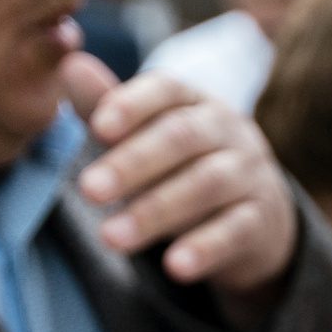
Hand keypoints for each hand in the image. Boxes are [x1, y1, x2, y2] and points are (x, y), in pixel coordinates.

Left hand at [62, 55, 297, 322]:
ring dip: (157, 211)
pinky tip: (175, 268)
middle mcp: (228, 130)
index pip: (166, 90)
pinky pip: (236, 231)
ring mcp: (250, 175)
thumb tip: (69, 63)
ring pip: (208, 185)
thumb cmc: (182, 166)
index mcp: (194, 101)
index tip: (97, 128)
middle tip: (88, 189)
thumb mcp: (146, 136)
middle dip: (134, 163)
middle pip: (184, 138)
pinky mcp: (262, 221)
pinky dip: (205, 248)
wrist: (256, 214)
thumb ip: (107, 106)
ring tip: (111, 237)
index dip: (132, 106)